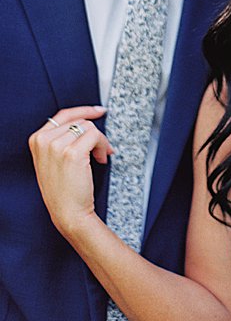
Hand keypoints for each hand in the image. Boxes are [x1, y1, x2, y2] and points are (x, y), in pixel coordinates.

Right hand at [28, 106, 113, 237]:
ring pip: (90, 128)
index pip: (64, 115)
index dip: (84, 110)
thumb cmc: (63, 188)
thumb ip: (61, 139)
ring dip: (100, 142)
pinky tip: (101, 159)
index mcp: (37, 140)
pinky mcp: (72, 153)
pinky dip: (103, 146)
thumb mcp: (53, 159)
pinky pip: (96, 136)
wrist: (67, 210)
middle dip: (95, 134)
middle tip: (100, 150)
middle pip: (80, 121)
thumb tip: (86, 122)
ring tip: (99, 157)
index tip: (99, 110)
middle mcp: (44, 140)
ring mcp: (57, 146)